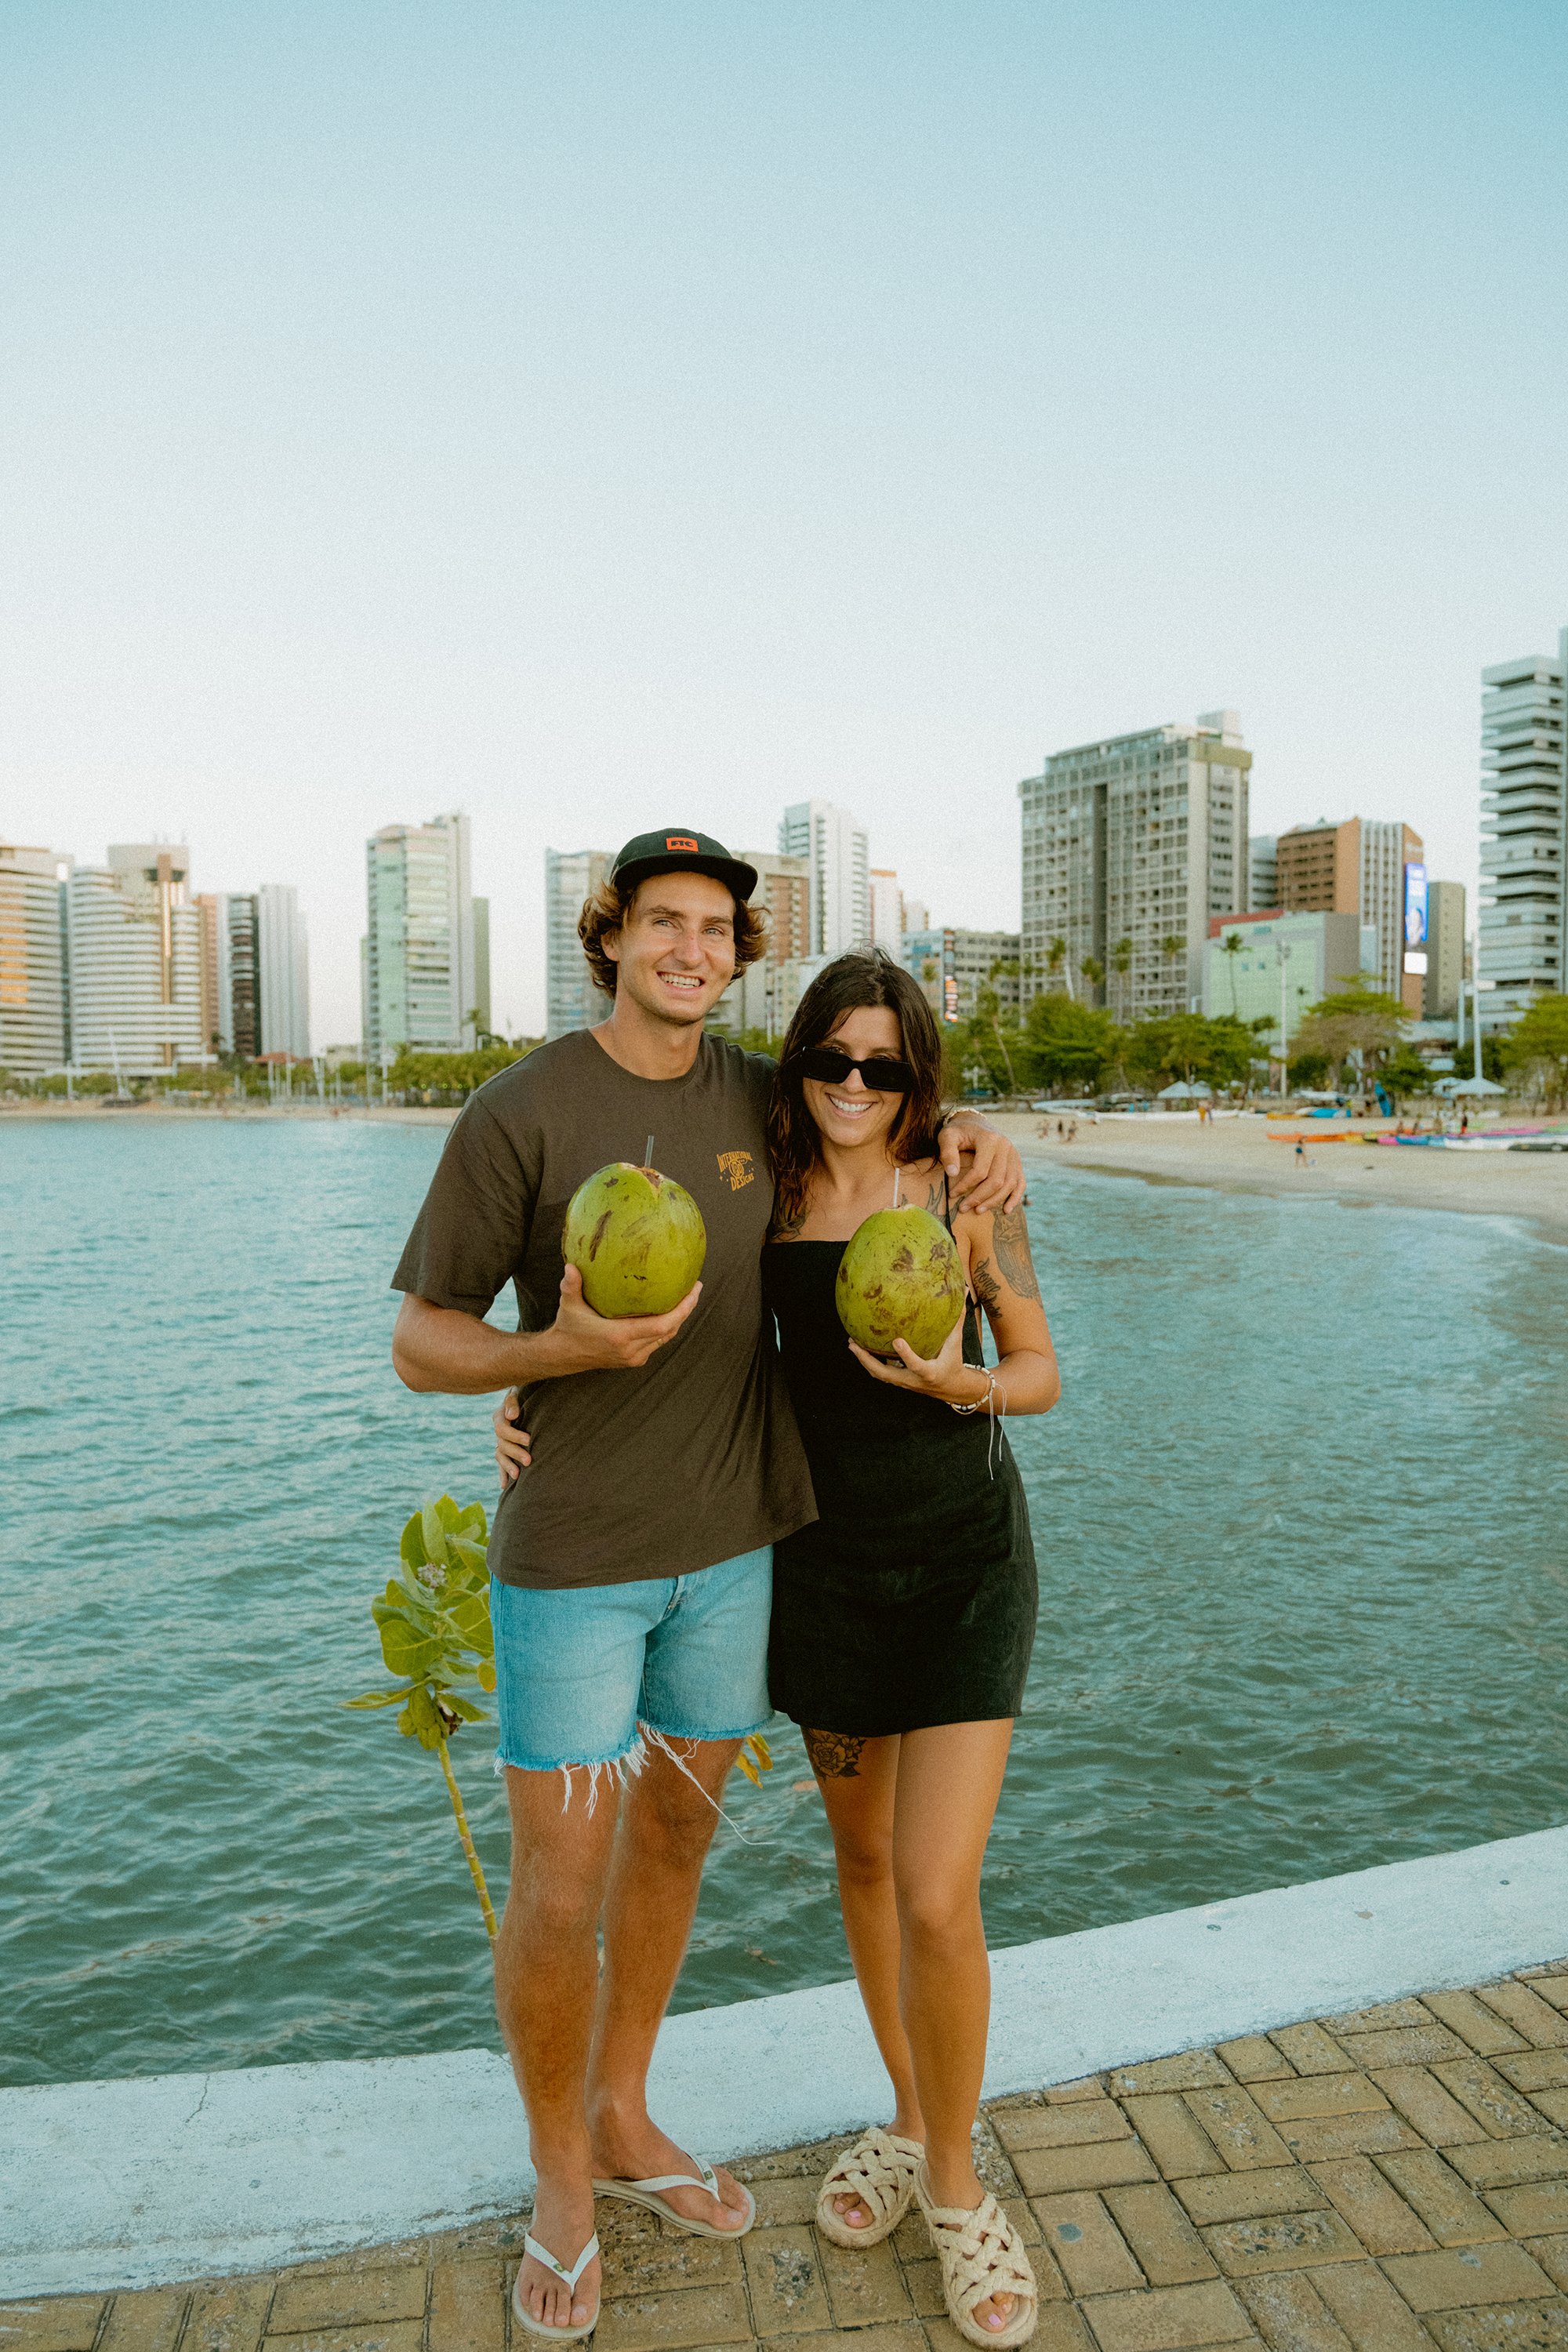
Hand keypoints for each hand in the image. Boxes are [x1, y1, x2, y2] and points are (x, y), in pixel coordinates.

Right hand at [493, 1390, 532, 1484]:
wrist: (527, 1397)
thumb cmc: (524, 1392)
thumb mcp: (517, 1391)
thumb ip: (512, 1401)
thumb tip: (511, 1416)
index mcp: (499, 1416)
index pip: (502, 1429)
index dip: (515, 1435)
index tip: (529, 1440)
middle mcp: (499, 1430)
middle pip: (502, 1445)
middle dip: (515, 1453)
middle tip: (529, 1460)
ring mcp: (501, 1441)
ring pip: (500, 1455)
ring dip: (508, 1466)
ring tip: (518, 1476)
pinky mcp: (506, 1449)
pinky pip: (501, 1462)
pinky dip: (502, 1473)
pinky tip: (504, 1485)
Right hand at [543, 1262, 701, 1373]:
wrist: (564, 1355)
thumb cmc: (568, 1327)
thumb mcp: (569, 1305)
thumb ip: (571, 1286)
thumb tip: (570, 1266)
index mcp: (620, 1336)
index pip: (662, 1325)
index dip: (682, 1310)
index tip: (693, 1291)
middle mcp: (631, 1350)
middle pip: (670, 1330)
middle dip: (687, 1310)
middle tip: (695, 1287)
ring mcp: (634, 1357)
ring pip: (666, 1338)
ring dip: (679, 1319)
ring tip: (688, 1297)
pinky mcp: (634, 1360)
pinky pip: (657, 1342)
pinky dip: (667, 1327)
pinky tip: (671, 1310)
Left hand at [847, 1312, 982, 1402]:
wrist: (952, 1389)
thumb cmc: (954, 1363)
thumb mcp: (957, 1343)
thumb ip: (957, 1319)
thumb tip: (964, 1291)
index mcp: (929, 1372)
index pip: (916, 1365)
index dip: (906, 1355)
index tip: (896, 1340)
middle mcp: (913, 1380)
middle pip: (885, 1374)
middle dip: (867, 1360)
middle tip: (854, 1344)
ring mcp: (904, 1382)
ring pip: (879, 1375)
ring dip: (864, 1361)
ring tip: (851, 1344)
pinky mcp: (899, 1381)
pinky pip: (881, 1372)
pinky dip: (869, 1362)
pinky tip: (860, 1348)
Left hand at [941, 1117, 1024, 1212]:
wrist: (974, 1123)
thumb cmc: (958, 1132)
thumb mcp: (947, 1136)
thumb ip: (947, 1153)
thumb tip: (953, 1174)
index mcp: (989, 1139)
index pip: (980, 1170)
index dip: (965, 1185)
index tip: (952, 1195)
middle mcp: (1006, 1146)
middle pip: (996, 1180)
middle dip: (979, 1197)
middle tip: (963, 1208)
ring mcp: (1014, 1154)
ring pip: (1009, 1184)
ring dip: (994, 1201)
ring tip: (978, 1210)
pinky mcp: (1017, 1162)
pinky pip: (1020, 1182)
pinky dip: (1015, 1198)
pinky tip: (1006, 1210)